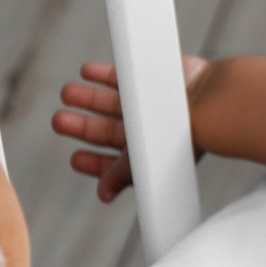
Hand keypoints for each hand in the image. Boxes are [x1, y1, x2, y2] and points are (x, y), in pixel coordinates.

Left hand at [50, 55, 209, 201]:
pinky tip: (86, 72)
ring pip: (111, 101)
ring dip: (87, 97)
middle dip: (82, 126)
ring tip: (68, 92)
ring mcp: (148, 102)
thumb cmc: (180, 136)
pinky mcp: (150, 78)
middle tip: (60, 120)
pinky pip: (122, 75)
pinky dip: (102, 74)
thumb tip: (104, 195)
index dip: (94, 161)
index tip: (76, 158)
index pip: (115, 161)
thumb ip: (121, 175)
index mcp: (146, 152)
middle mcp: (147, 129)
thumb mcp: (143, 162)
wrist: (205, 102)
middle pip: (107, 129)